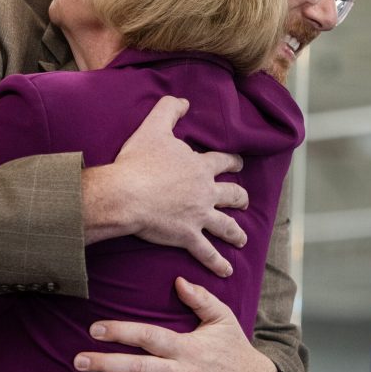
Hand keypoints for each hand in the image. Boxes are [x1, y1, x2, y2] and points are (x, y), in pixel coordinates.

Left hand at [73, 278, 276, 371]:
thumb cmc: (235, 349)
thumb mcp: (223, 318)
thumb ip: (200, 298)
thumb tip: (177, 281)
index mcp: (188, 347)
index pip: (149, 337)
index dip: (122, 332)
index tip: (96, 329)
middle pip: (140, 370)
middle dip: (107, 365)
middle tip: (79, 361)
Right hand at [82, 96, 248, 276]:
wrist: (126, 194)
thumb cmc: (137, 161)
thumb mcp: (153, 127)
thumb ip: (170, 109)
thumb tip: (184, 101)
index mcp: (199, 167)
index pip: (223, 162)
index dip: (233, 162)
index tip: (238, 163)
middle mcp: (205, 192)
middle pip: (232, 195)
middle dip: (240, 198)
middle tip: (244, 201)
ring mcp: (199, 216)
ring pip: (226, 226)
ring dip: (236, 233)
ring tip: (242, 239)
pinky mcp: (188, 236)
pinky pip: (207, 252)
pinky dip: (218, 263)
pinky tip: (227, 271)